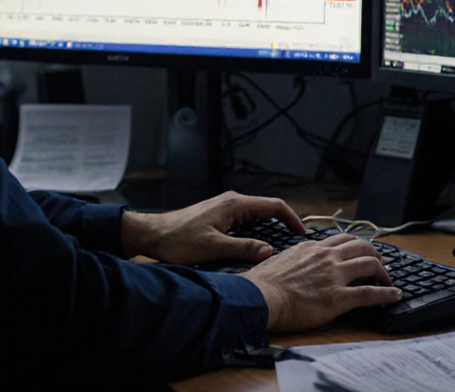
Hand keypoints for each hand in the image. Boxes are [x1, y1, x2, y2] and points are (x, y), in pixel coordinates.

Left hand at [120, 190, 305, 265]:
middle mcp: (232, 202)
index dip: (292, 219)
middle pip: (267, 210)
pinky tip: (257, 246)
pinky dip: (256, 231)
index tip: (302, 234)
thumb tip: (269, 252)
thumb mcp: (213, 248)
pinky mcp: (218, 216)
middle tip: (296, 243)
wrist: (152, 234)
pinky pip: (245, 221)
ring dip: (270, 228)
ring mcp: (225, 208)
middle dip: (284, 224)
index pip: (274, 206)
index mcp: (234, 204)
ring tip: (281, 247)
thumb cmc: (177, 239)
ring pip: (256, 216)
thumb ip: (243, 249)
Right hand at [242, 234, 402, 331]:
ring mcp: (334, 276)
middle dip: (376, 254)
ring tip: (389, 281)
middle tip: (380, 264)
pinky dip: (386, 293)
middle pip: (362, 247)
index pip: (342, 240)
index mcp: (312, 248)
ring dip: (384, 273)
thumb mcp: (279, 260)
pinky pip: (370, 293)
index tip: (362, 252)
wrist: (259, 297)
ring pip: (370, 265)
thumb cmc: (262, 284)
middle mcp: (326, 257)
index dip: (357, 246)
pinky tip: (395, 295)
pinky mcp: (338, 298)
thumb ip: (294, 259)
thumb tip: (292, 262)